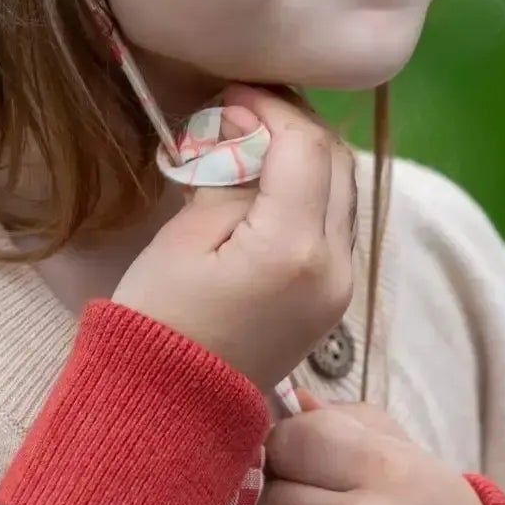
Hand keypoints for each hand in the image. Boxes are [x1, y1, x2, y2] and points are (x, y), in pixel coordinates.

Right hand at [113, 85, 355, 390]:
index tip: (230, 91)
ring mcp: (340, 286)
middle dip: (293, 122)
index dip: (271, 105)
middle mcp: (334, 265)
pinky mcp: (332, 299)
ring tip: (252, 138)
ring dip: (305, 153)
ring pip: (343, 189)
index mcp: (295, 247)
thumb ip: (227, 176)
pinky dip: (311, 188)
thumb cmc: (160, 321)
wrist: (169, 412)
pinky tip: (267, 181)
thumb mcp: (185, 237)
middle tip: (243, 106)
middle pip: (336, 160)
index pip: (305, 145)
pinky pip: (336, 221)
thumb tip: (245, 130)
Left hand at [257, 390, 489, 504]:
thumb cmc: (428, 499)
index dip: (283, 442)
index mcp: (382, 470)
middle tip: (296, 491)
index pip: (292, 441)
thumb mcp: (398, 445)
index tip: (295, 449)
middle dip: (274, 492)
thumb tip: (287, 400)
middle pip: (270, 501)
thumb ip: (340, 417)